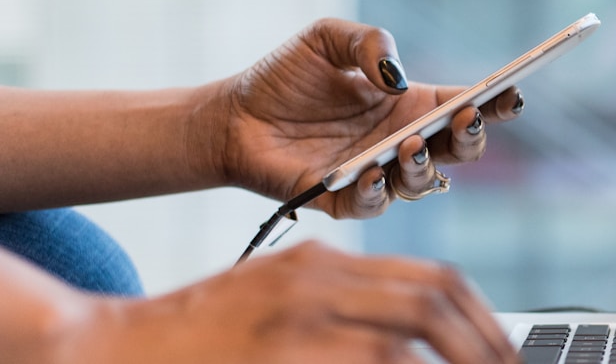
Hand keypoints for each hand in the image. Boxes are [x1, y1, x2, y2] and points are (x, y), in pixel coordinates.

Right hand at [64, 242, 517, 363]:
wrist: (109, 347)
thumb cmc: (198, 334)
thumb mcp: (279, 297)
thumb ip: (345, 305)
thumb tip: (416, 343)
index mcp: (325, 263)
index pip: (432, 281)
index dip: (482, 319)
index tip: (503, 351)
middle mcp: (317, 282)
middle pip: (432, 305)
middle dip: (483, 346)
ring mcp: (295, 321)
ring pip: (405, 343)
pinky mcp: (280, 354)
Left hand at [208, 18, 524, 217]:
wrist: (232, 116)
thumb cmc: (285, 78)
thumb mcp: (327, 38)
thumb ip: (369, 42)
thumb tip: (397, 78)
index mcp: (411, 105)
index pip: (466, 106)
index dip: (495, 103)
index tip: (511, 93)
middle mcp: (402, 143)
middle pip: (460, 151)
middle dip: (471, 137)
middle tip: (465, 119)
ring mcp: (378, 174)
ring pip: (424, 183)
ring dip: (425, 166)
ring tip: (410, 145)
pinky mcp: (344, 200)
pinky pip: (374, 204)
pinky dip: (377, 191)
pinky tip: (371, 170)